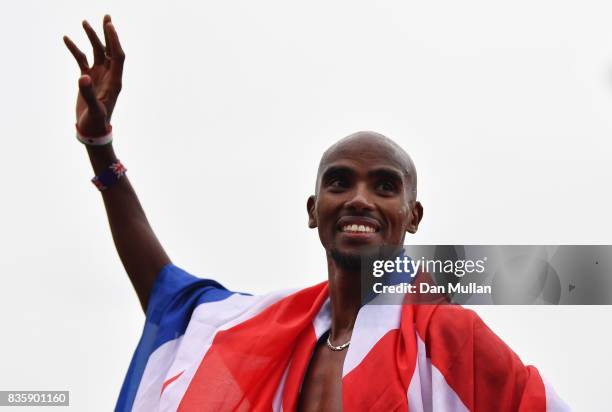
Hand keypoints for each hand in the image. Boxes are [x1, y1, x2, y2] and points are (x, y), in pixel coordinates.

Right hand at [64, 15, 124, 136]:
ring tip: (84, 22)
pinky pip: (83, 60)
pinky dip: (75, 49)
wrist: (93, 131)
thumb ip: (88, 93)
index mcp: (115, 82)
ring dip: (92, 38)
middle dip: (109, 34)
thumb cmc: (96, 123)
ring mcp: (99, 76)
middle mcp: (109, 76)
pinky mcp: (88, 79)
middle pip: (111, 50)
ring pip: (97, 52)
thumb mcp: (94, 110)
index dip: (115, 41)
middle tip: (106, 17)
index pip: (118, 57)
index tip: (110, 26)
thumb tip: (82, 76)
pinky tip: (66, 38)